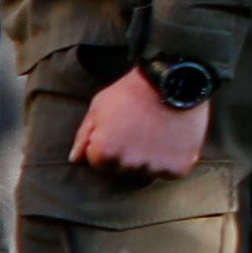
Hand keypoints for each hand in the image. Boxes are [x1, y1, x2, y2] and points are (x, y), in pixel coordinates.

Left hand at [71, 68, 208, 178]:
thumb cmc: (132, 91)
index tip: (119, 129)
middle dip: (127, 154)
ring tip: (156, 131)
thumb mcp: (99, 106)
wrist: (173, 81)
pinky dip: (171, 159)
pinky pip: (170, 171)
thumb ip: (84, 135)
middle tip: (139, 128)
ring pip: (146, 171)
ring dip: (149, 158)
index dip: (108, 145)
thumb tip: (75, 160)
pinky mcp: (176, 168)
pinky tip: (172, 138)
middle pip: (123, 170)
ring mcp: (152, 168)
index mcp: (104, 152)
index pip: (99, 164)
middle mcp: (126, 165)